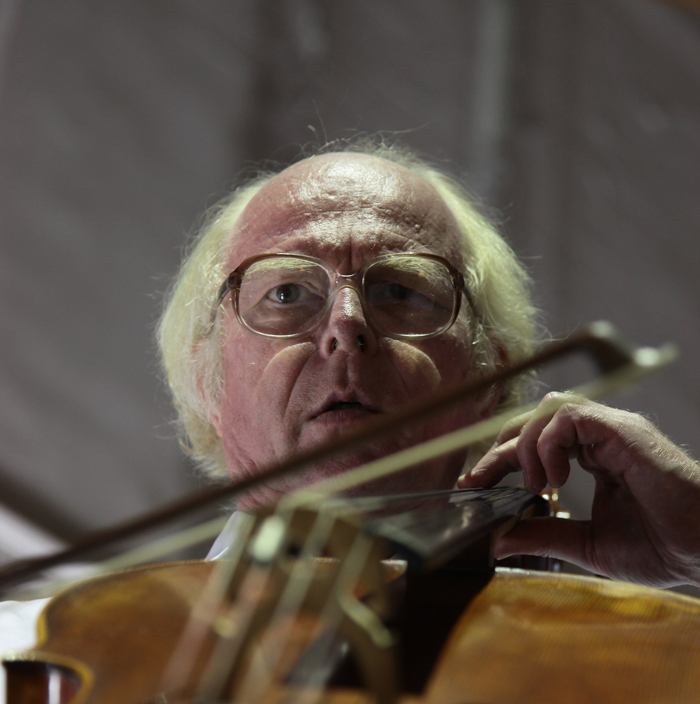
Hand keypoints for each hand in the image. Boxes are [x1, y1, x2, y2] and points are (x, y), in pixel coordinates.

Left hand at [458, 393, 699, 587]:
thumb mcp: (586, 543)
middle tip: (481, 478)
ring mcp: (611, 429)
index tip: (473, 482)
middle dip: (500, 447)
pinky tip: (554, 477)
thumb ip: (543, 534)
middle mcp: (599, 437)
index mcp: (591, 457)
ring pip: (548, 408)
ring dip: (527, 443)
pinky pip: (570, 415)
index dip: (499, 459)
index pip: (532, 442)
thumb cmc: (662, 545)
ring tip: (535, 483)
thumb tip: (499, 538)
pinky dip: (549, 443)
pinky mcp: (622, 430)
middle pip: (533, 419)